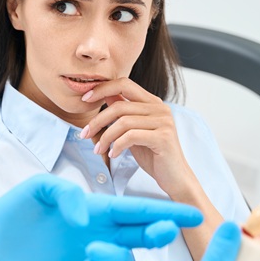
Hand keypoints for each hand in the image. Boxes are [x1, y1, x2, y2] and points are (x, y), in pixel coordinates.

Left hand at [0, 174, 202, 260]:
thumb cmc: (13, 211)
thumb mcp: (39, 188)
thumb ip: (67, 193)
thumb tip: (88, 216)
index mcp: (94, 210)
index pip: (137, 210)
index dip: (165, 211)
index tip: (193, 212)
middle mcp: (97, 233)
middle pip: (140, 234)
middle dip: (158, 233)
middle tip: (164, 231)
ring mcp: (88, 258)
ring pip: (123, 260)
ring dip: (117, 256)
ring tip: (91, 250)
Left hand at [80, 78, 196, 197]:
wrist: (174, 177)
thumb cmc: (153, 154)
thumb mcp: (133, 130)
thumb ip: (123, 112)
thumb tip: (105, 94)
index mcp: (152, 102)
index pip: (124, 84)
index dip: (102, 88)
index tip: (85, 99)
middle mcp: (160, 108)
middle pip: (119, 105)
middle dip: (97, 120)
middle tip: (84, 134)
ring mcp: (163, 122)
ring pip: (123, 122)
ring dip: (105, 137)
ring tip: (98, 150)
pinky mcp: (163, 137)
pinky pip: (131, 136)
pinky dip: (117, 145)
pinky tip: (113, 154)